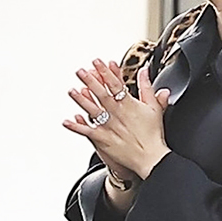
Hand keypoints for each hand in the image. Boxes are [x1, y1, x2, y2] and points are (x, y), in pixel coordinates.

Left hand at [64, 59, 170, 180]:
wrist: (151, 158)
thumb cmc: (153, 135)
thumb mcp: (154, 108)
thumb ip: (148, 87)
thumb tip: (145, 71)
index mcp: (129, 105)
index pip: (115, 84)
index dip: (105, 72)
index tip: (97, 62)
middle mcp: (117, 114)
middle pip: (101, 94)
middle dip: (90, 81)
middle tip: (80, 71)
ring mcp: (109, 127)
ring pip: (92, 110)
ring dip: (81, 100)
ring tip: (71, 91)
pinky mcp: (104, 139)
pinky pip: (87, 131)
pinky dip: (77, 126)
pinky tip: (67, 121)